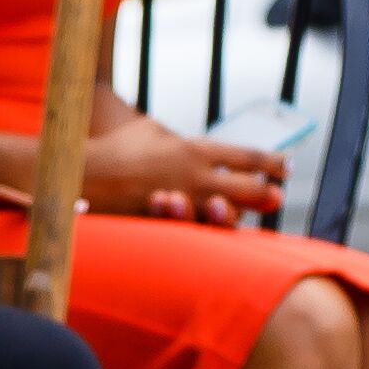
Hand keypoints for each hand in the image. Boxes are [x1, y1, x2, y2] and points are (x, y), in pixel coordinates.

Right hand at [83, 114, 286, 224]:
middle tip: (279, 196)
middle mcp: (193, 178)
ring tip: (255, 217)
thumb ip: (177, 138)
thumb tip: (196, 144)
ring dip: (243, 214)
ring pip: (225, 214)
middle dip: (265, 194)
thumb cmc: (117, 149)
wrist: (82, 173)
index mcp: (193, 150)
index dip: (268, 162)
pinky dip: (210, 235)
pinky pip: (196, 234)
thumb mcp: (151, 131)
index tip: (285, 167)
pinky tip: (219, 237)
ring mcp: (182, 204)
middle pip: (244, 188)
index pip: (243, 156)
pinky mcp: (166, 225)